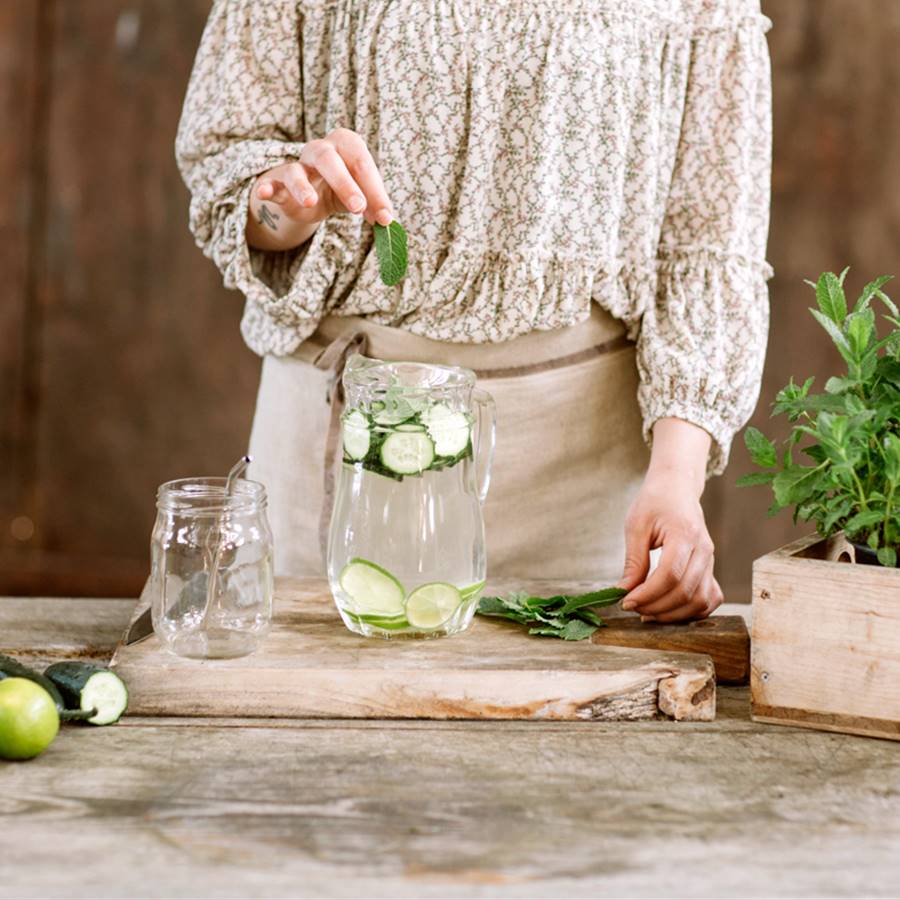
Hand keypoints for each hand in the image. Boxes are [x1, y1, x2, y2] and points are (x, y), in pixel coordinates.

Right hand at [246, 128, 392, 250]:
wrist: (313, 195)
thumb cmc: (343, 190)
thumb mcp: (361, 195)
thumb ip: (373, 205)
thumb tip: (387, 222)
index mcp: (347, 145)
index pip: (362, 164)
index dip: (375, 191)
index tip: (386, 218)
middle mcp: (321, 150)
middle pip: (330, 160)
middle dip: (345, 184)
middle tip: (359, 208)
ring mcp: (299, 165)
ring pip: (297, 170)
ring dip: (303, 186)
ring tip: (311, 202)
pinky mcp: (280, 183)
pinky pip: (272, 183)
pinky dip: (267, 187)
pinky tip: (263, 193)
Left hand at [617, 418, 723, 622]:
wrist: (677, 488)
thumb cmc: (655, 502)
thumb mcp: (636, 526)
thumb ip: (634, 561)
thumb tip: (625, 591)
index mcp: (684, 534)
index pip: (670, 575)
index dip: (648, 594)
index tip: (626, 601)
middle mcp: (704, 550)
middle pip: (685, 592)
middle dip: (656, 607)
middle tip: (632, 607)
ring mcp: (711, 560)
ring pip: (699, 600)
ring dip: (673, 614)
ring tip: (647, 612)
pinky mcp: (710, 568)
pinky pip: (710, 599)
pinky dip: (692, 612)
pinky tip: (669, 611)